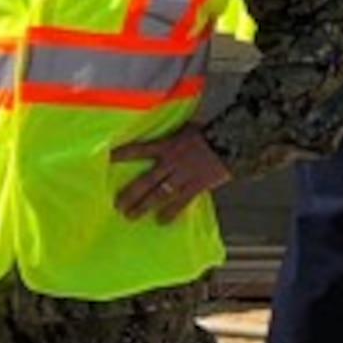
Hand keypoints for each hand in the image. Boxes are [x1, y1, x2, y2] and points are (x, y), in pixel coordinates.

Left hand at [113, 125, 231, 223]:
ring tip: (131, 216)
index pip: (139, 149)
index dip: (123, 154)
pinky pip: (181, 202)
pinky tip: (161, 222)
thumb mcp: (185, 127)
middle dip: (130, 194)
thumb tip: (159, 120)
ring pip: (159, 194)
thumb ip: (171, 131)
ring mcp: (183, 175)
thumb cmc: (209, 132)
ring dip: (144, 206)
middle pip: (146, 180)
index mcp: (167, 145)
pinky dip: (171, 213)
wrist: (233, 140)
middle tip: (117, 204)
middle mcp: (171, 162)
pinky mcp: (197, 186)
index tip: (108, 159)